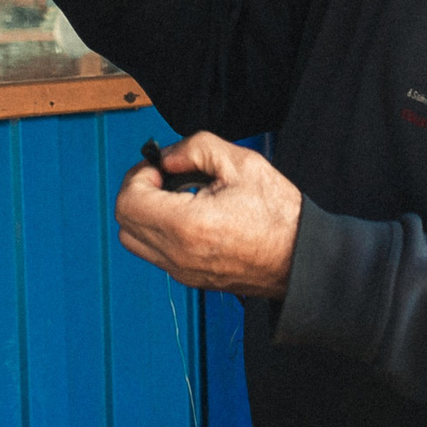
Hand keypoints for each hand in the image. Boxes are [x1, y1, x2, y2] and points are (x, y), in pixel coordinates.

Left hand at [115, 131, 301, 297]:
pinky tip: (190, 216)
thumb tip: (167, 157)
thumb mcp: (241, 163)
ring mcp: (183, 271)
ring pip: (135, 241)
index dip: (138, 175)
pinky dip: (160, 231)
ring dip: (146, 214)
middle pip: (125, 223)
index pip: (128, 201)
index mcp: (187, 226)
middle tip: (165, 178)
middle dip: (138, 192)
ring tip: (178, 197)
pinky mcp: (191, 278)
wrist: (301, 258)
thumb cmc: (279, 216)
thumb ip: (196, 148)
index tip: (160, 167)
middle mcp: (178, 255)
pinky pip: (156, 253)